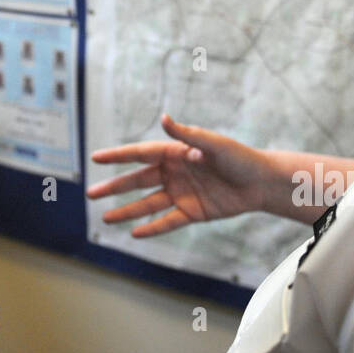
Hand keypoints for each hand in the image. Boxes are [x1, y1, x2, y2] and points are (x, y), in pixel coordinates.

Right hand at [86, 114, 273, 237]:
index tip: (96, 158)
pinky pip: (167, 221)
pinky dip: (152, 228)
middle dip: (114, 187)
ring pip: (147, 204)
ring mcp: (181, 194)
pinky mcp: (192, 212)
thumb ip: (187, 135)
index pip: (140, 154)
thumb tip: (164, 119)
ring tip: (105, 218)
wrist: (262, 183)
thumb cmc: (240, 158)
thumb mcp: (213, 144)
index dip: (117, 156)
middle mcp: (174, 173)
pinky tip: (135, 233)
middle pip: (137, 181)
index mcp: (175, 153)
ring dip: (127, 211)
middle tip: (91, 193)